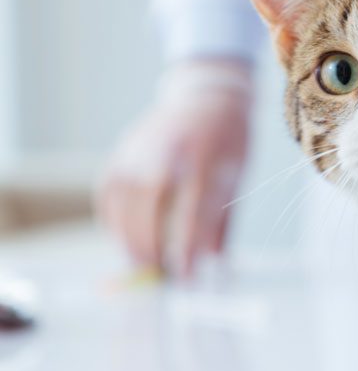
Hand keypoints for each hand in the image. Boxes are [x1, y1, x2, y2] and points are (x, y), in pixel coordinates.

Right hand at [97, 58, 251, 277]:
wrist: (208, 95)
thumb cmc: (229, 140)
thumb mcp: (237, 176)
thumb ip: (223, 220)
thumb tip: (213, 264)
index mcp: (205, 155)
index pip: (193, 209)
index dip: (187, 246)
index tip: (187, 275)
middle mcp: (167, 150)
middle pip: (151, 206)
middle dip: (153, 247)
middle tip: (161, 275)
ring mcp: (139, 148)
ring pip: (123, 202)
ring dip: (129, 239)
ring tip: (142, 264)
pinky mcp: (122, 151)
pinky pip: (108, 192)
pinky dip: (112, 220)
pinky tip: (123, 238)